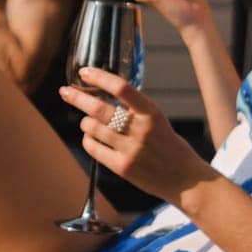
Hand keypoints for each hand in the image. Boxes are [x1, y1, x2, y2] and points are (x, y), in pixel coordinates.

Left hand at [59, 67, 213, 203]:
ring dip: (85, 122)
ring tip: (86, 121)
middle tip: (65, 92)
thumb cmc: (169, 146)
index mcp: (151, 112)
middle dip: (77, 98)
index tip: (84, 72)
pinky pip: (94, 149)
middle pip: (99, 108)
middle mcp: (140, 129)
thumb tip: (104, 94)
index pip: (121, 87)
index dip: (100, 77)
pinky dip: (88, 140)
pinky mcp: (123, 167)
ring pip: (93, 128)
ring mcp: (131, 149)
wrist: (186, 179)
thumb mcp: (158, 120)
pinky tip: (90, 138)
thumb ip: (135, 109)